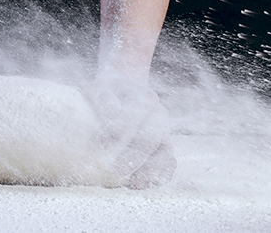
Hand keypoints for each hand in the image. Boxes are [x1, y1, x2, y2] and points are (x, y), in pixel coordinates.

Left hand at [84, 74, 175, 188]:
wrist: (124, 87)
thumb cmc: (108, 91)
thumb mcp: (102, 88)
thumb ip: (105, 98)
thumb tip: (112, 112)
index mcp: (143, 96)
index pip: (134, 114)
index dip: (118, 129)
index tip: (100, 144)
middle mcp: (157, 113)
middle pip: (151, 136)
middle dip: (135, 155)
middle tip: (117, 170)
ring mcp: (164, 128)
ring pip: (164, 150)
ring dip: (152, 168)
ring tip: (135, 184)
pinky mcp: (164, 142)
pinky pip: (170, 158)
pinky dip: (165, 171)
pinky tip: (153, 183)